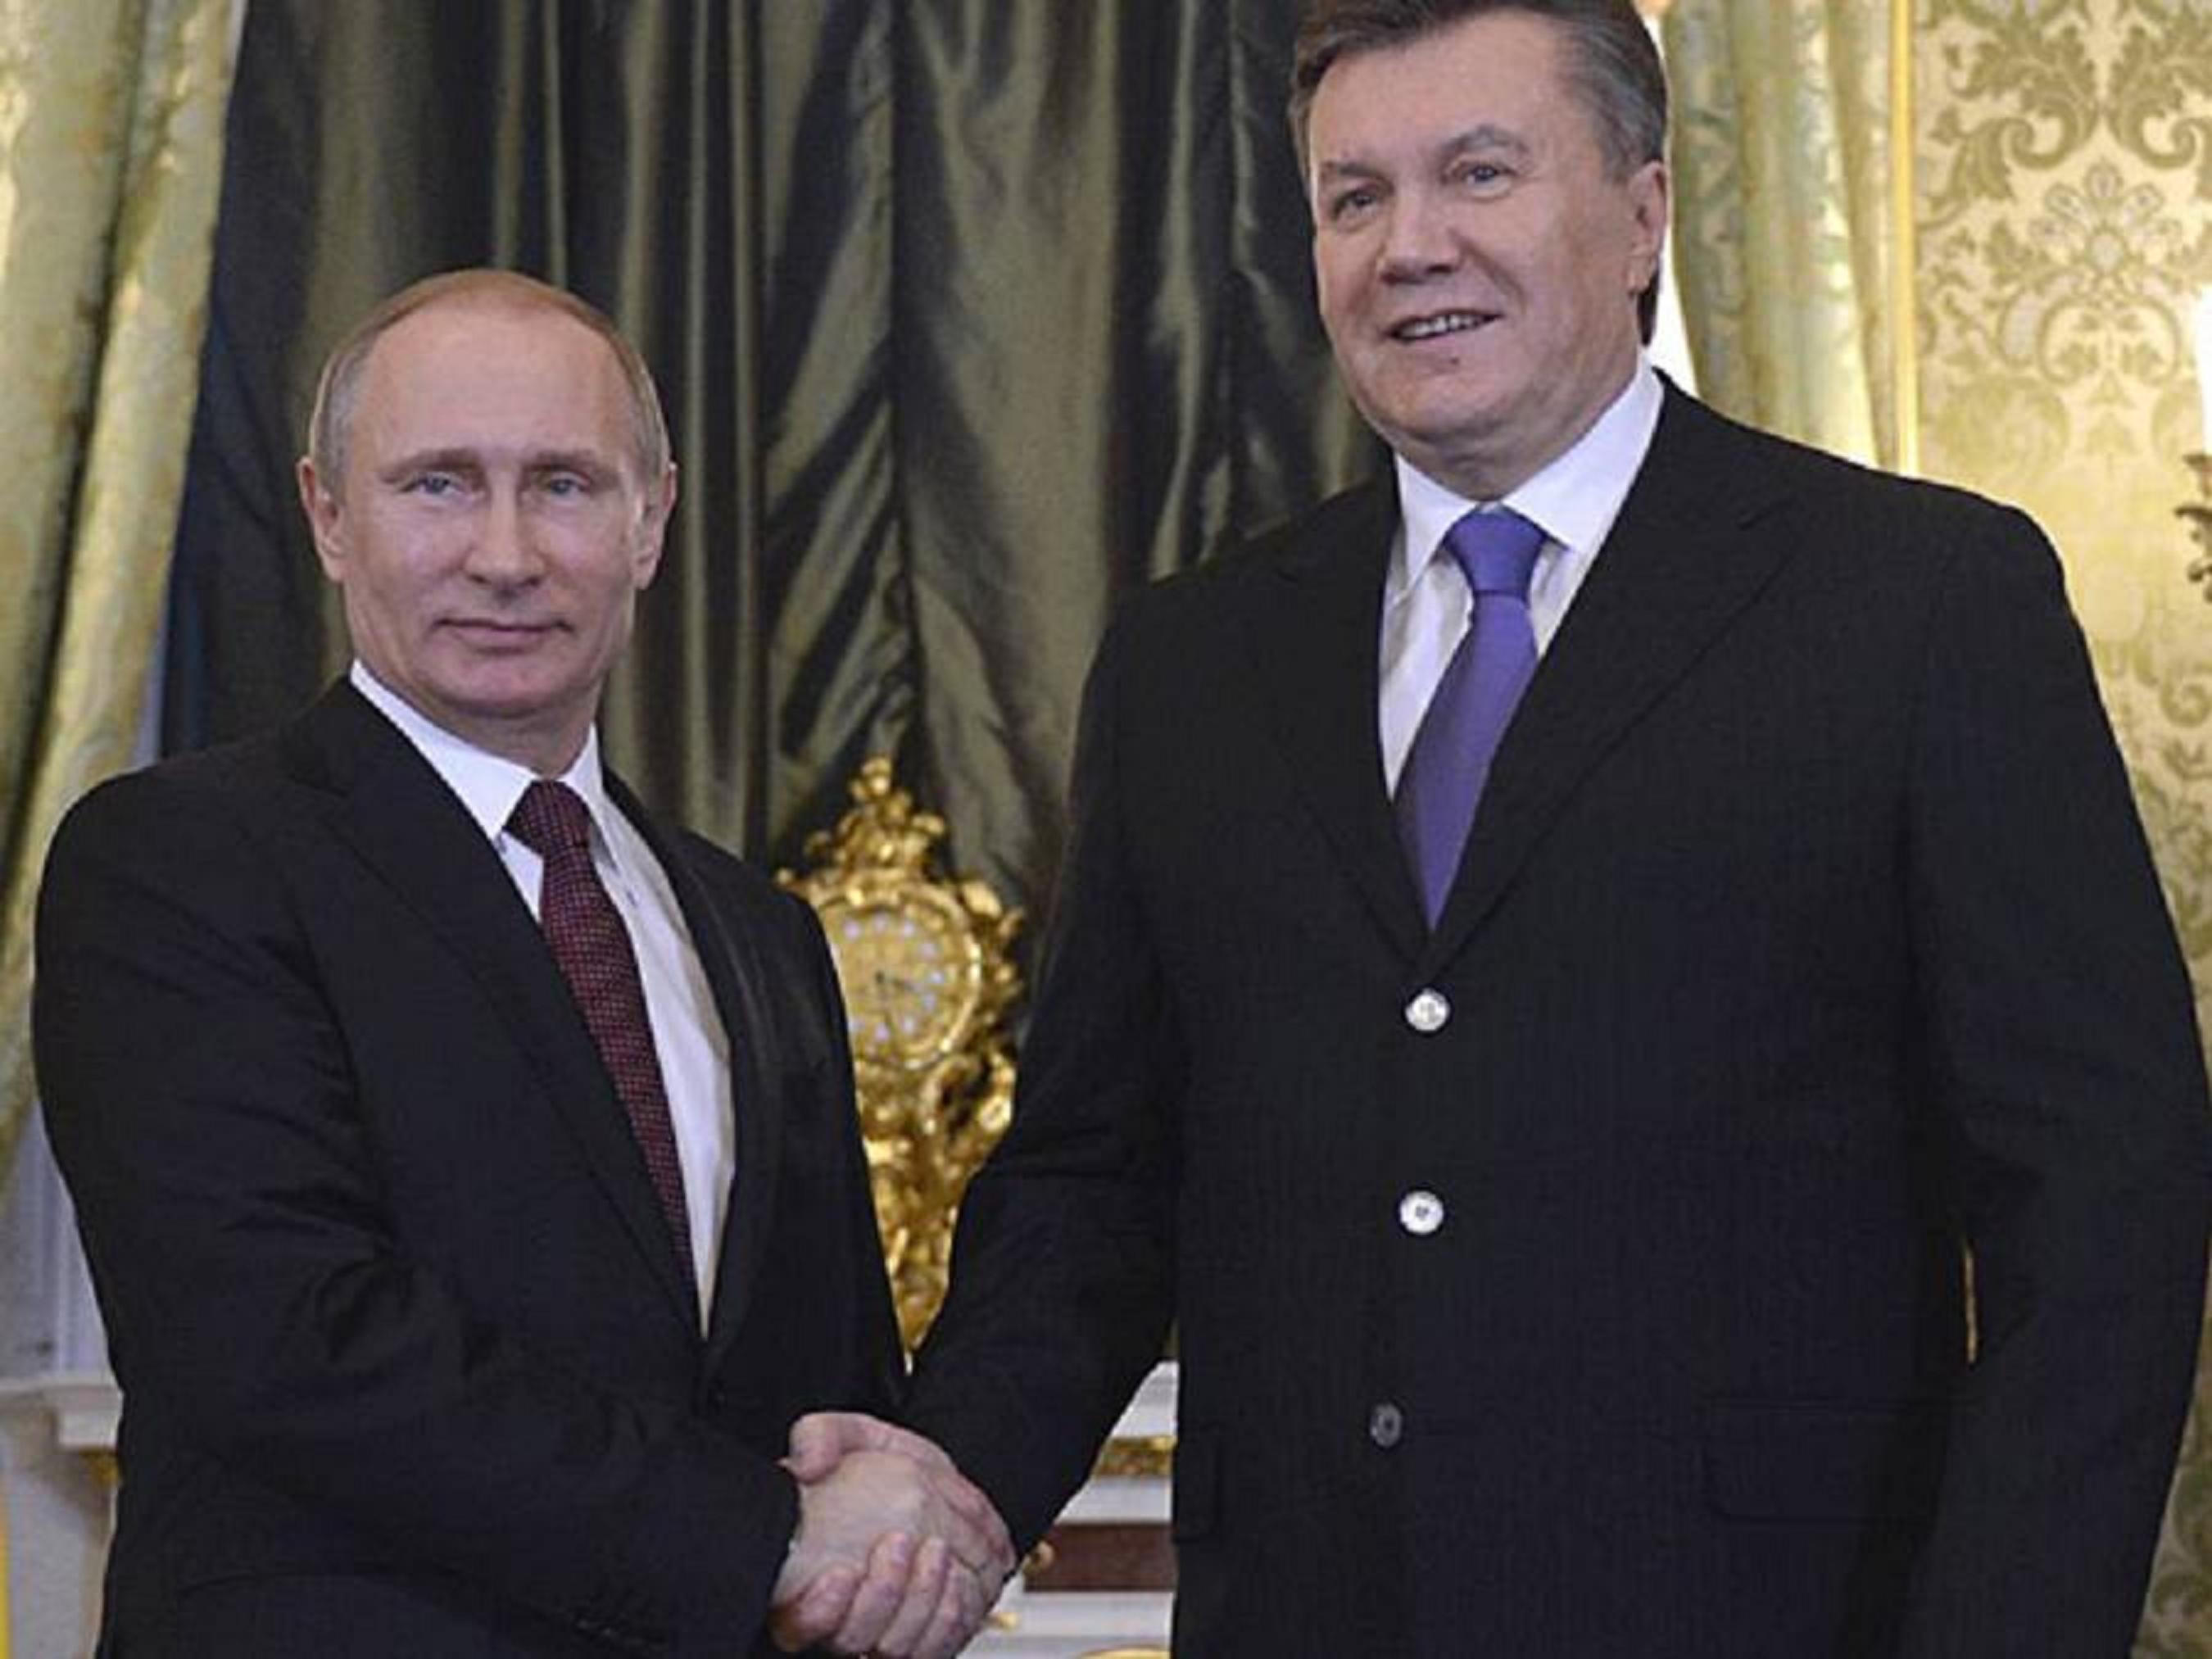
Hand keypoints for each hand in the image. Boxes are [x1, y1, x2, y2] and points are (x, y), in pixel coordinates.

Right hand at [770, 1415, 1014, 1656]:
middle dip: (883, 1593)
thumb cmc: (878, 1464)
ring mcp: (884, 1629)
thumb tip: (807, 1465)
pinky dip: (952, 1619)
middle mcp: (843, 1616)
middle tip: (900, 1541)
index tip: (840, 1572)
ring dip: (922, 1601)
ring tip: (936, 1552)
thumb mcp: (845, 1434)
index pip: (797, 1625)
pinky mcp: (925, 1636)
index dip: (817, 1611)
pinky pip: (938, 1648)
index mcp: (804, 1580)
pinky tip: (960, 1582)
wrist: (925, 1481)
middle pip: (854, 1637)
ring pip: (898, 1646)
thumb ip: (819, 1437)